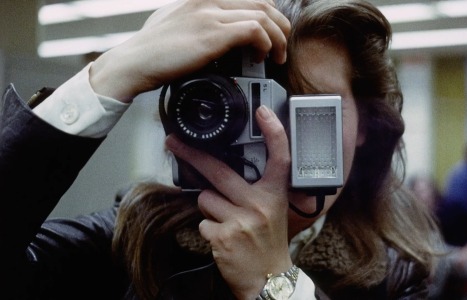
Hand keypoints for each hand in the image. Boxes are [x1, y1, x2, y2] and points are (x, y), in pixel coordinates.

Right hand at [89, 0, 289, 101]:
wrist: (133, 63)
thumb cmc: (151, 50)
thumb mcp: (174, 24)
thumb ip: (196, 21)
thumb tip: (212, 31)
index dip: (268, 13)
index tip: (273, 33)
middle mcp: (208, 0)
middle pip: (263, 3)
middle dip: (280, 26)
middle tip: (282, 47)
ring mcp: (210, 14)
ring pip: (263, 15)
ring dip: (278, 37)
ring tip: (277, 56)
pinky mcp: (212, 34)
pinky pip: (254, 30)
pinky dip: (265, 44)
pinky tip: (261, 57)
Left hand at [166, 106, 292, 299]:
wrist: (269, 278)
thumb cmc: (269, 241)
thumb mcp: (272, 210)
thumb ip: (253, 189)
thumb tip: (217, 172)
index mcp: (274, 194)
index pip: (279, 158)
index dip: (273, 132)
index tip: (262, 112)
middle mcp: (260, 204)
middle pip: (220, 171)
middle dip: (192, 155)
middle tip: (173, 143)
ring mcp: (241, 220)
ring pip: (205, 198)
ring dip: (209, 207)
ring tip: (227, 221)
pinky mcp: (223, 236)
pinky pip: (202, 222)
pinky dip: (208, 228)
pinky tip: (223, 237)